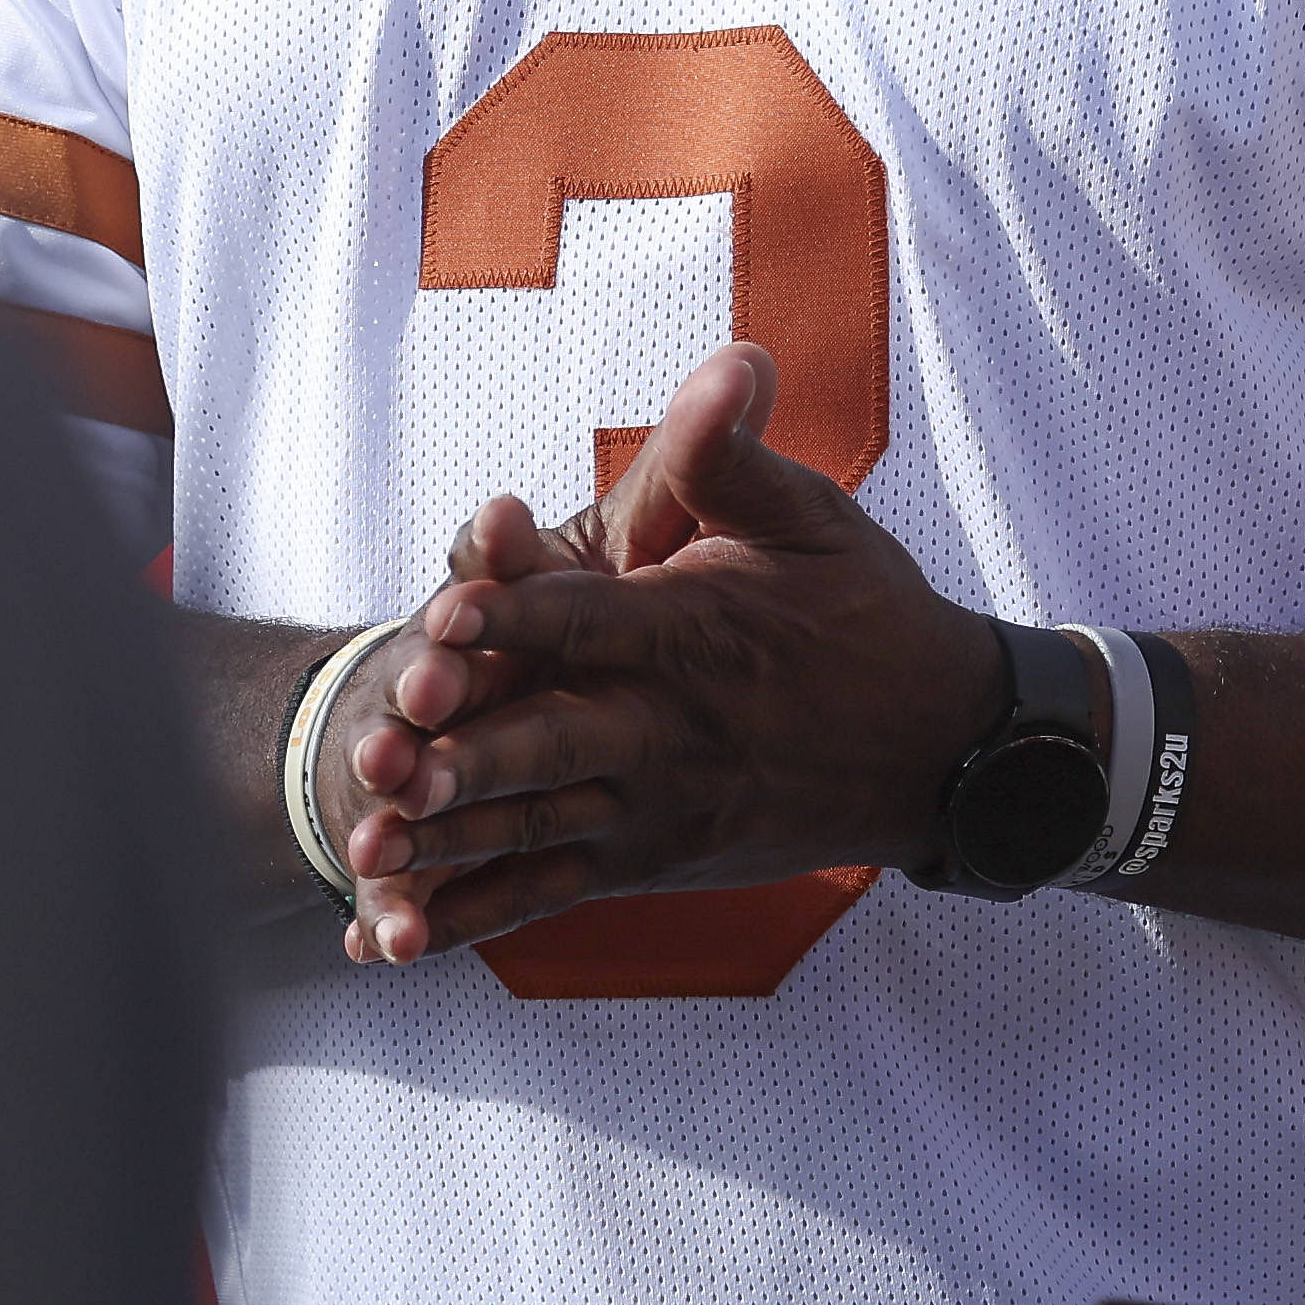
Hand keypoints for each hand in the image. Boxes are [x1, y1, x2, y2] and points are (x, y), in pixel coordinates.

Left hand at [333, 342, 1000, 962]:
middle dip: (465, 751)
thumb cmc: (866, 613)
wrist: (937, 750)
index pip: (591, 620)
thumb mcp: (814, 518)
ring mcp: (653, 810)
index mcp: (694, 633)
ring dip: (448, 843)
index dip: (516, 613)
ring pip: (536, 832)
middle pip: (551, 743)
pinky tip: (386, 940)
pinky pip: (546, 900)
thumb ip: (737, 458)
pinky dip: (466, 920)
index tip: (445, 608)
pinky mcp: (646, 863)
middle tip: (386, 756)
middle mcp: (667, 731)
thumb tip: (734, 364)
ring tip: (367, 849)